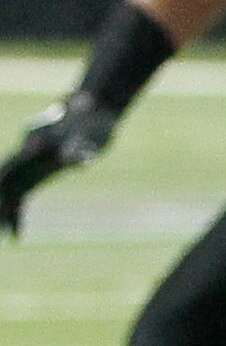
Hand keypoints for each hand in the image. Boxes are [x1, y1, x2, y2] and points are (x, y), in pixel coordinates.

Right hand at [0, 92, 115, 233]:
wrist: (96, 109)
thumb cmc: (95, 122)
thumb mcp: (91, 135)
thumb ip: (78, 146)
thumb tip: (69, 158)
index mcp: (36, 141)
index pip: (13, 166)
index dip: (3, 182)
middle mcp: (28, 151)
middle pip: (7, 180)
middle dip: (1, 203)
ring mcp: (32, 160)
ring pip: (13, 189)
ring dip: (7, 211)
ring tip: (6, 237)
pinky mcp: (41, 168)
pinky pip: (25, 193)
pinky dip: (19, 211)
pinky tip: (18, 233)